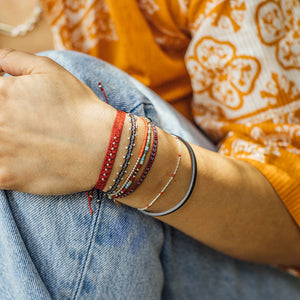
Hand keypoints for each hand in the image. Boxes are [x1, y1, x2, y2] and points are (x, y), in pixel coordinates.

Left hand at [0, 49, 115, 194]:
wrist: (102, 146)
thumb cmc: (78, 107)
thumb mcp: (48, 69)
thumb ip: (12, 58)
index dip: (1, 97)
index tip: (13, 104)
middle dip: (4, 120)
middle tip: (27, 124)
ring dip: (4, 141)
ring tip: (27, 139)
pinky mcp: (6, 178)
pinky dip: (4, 165)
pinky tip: (21, 159)